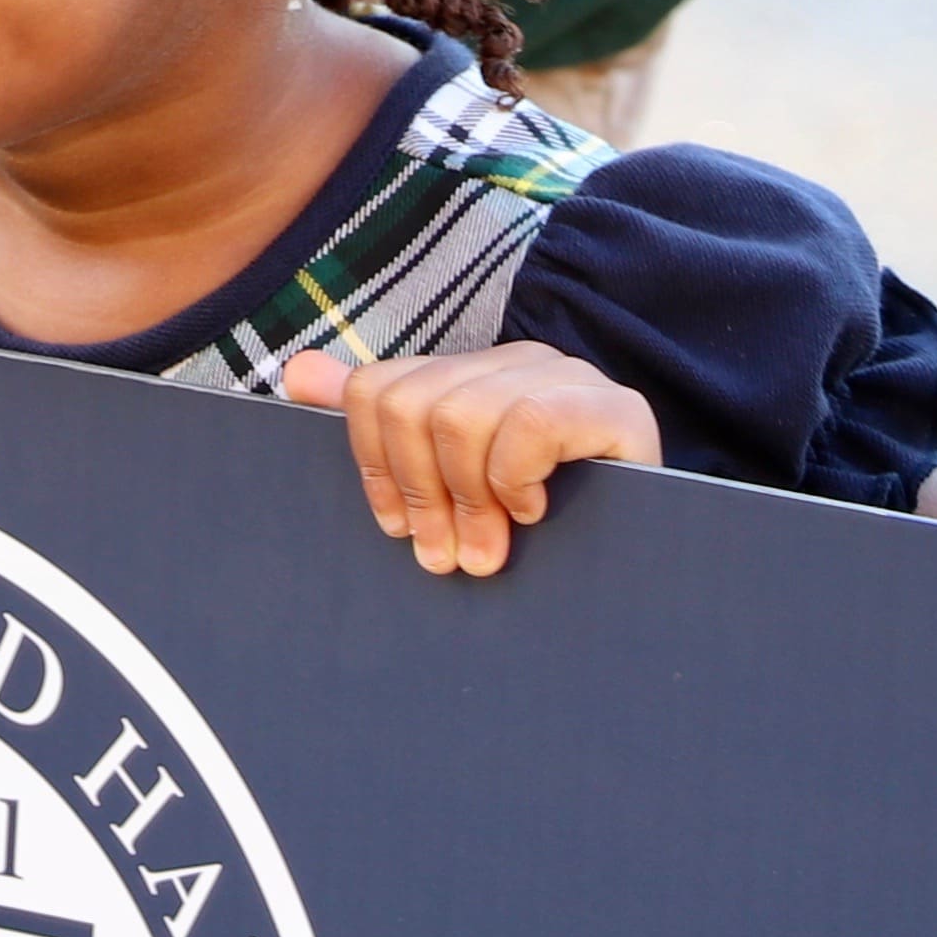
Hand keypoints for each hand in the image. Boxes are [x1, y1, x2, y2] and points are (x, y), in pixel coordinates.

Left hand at [278, 341, 660, 576]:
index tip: (398, 528)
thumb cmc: (539, 538)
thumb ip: (378, 429)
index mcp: (471, 377)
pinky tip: (536, 513)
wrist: (640, 573)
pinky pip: (527, 424)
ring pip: (462, 416)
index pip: (378, 390)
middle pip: (412, 404)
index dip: (374, 466)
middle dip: (421, 492)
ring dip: (469, 500)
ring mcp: (569, 378)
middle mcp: (516, 362)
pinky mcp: (616, 409)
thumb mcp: (449, 490)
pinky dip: (516, 480)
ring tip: (490, 549)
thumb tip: (296, 371)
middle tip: (449, 557)